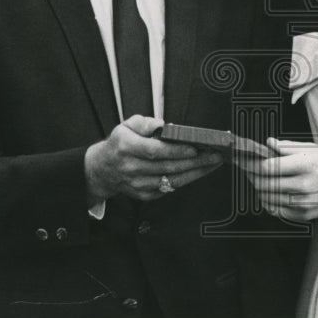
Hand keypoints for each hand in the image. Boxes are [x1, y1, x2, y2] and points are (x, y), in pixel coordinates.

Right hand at [84, 115, 222, 202]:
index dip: (176, 151)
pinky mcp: (144, 195)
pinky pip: (169, 189)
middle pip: (168, 167)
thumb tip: (161, 125)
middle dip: (195, 161)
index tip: (195, 148)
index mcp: (126, 147)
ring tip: (212, 163)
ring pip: (171, 181)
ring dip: (196, 172)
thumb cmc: (120, 144)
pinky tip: (199, 171)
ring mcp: (138, 184)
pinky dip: (186, 180)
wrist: (103, 170)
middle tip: (215, 155)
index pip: (155, 151)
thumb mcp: (126, 125)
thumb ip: (144, 122)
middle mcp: (131, 167)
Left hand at [242, 138, 317, 221]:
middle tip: (247, 170)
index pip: (268, 167)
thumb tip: (268, 143)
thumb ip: (288, 147)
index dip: (251, 164)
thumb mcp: (314, 149)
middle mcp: (304, 185)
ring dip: (259, 189)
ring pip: (268, 198)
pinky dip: (269, 202)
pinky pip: (277, 210)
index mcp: (305, 164)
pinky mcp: (304, 215)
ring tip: (259, 180)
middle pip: (264, 184)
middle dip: (251, 177)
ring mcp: (303, 203)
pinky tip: (271, 193)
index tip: (243, 160)